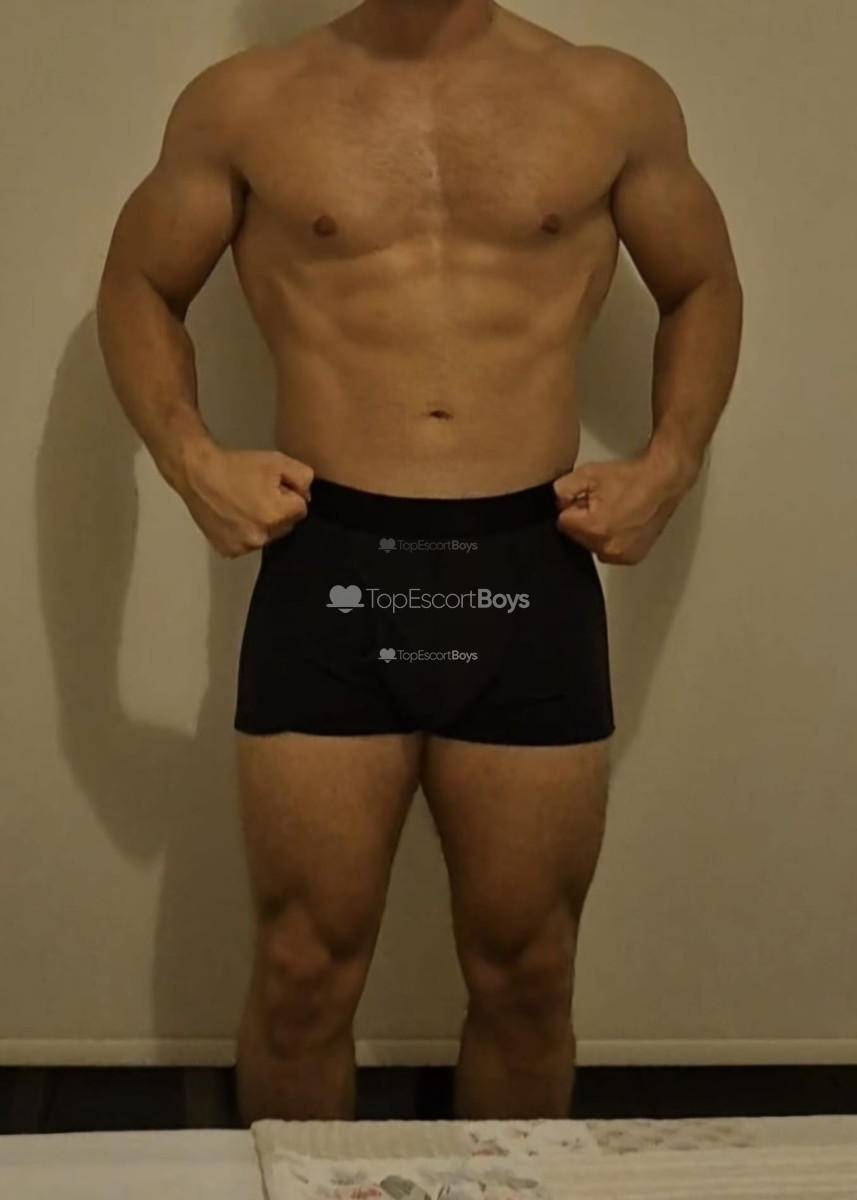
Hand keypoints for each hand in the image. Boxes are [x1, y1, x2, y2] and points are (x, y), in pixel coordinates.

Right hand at [179, 444, 313, 558]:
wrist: (197, 473)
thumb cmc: (236, 465)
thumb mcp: (277, 461)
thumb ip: (304, 478)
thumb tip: (305, 497)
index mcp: (276, 516)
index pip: (301, 509)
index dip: (288, 494)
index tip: (271, 486)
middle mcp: (261, 537)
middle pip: (285, 526)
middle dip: (277, 511)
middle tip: (257, 494)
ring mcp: (243, 547)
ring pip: (266, 536)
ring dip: (262, 524)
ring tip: (243, 504)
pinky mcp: (228, 551)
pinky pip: (247, 544)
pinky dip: (244, 533)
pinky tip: (234, 517)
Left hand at [554, 452, 687, 564]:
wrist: (663, 480)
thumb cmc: (632, 477)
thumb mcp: (588, 473)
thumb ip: (561, 490)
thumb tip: (557, 504)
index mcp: (594, 528)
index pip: (563, 522)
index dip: (573, 507)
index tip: (588, 498)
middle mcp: (609, 548)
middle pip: (577, 537)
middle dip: (584, 521)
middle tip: (604, 503)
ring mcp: (622, 556)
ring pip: (593, 545)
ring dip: (598, 531)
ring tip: (615, 511)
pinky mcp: (633, 558)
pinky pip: (610, 551)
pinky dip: (612, 539)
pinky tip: (622, 522)